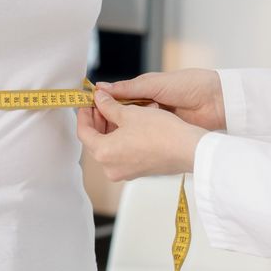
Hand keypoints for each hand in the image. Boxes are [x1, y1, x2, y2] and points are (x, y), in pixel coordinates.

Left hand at [77, 89, 207, 182]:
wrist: (187, 149)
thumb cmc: (160, 132)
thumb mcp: (130, 113)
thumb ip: (108, 106)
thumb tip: (99, 98)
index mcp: (103, 152)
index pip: (83, 132)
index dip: (84, 113)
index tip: (87, 101)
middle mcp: (110, 167)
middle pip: (95, 140)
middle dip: (98, 120)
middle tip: (102, 102)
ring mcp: (123, 172)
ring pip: (109, 146)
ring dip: (111, 127)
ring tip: (119, 109)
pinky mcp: (136, 171)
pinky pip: (121, 153)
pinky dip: (122, 138)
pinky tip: (130, 122)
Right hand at [95, 69, 225, 131]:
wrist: (216, 101)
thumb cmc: (189, 85)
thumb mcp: (154, 84)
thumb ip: (128, 89)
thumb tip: (101, 89)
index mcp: (143, 91)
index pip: (115, 101)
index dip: (102, 105)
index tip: (90, 109)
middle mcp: (147, 108)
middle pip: (120, 118)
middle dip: (112, 121)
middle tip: (102, 126)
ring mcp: (155, 124)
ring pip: (131, 131)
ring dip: (125, 131)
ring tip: (117, 134)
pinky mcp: (163, 136)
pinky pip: (145, 139)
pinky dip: (139, 139)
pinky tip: (133, 142)